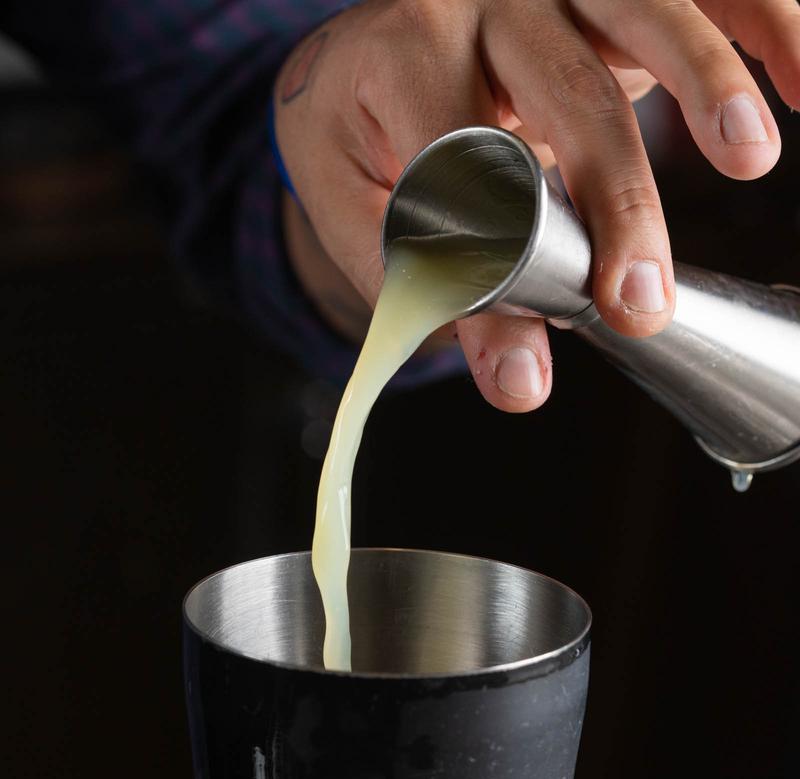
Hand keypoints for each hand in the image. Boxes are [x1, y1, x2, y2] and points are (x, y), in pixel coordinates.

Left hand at [274, 0, 795, 411]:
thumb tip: (514, 377)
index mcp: (404, 56)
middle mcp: (482, 2)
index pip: (460, 166)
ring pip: (646, 13)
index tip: (525, 361)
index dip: (493, 271)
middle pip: (566, 94)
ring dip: (709, 85)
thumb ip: (421, 286)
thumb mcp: (350, 208)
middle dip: (614, 204)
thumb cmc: (358, 136)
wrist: (362, 57)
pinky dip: (764, 25)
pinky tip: (797, 80)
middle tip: (637, 304)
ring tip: (748, 160)